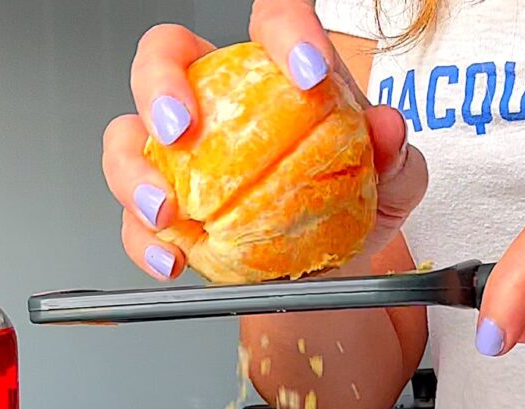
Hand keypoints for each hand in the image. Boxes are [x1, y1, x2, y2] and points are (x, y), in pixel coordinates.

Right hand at [101, 0, 427, 281]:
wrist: (333, 269)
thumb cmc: (353, 206)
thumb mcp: (391, 182)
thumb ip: (396, 155)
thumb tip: (386, 129)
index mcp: (276, 74)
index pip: (271, 19)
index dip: (285, 29)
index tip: (310, 71)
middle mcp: (218, 102)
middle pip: (164, 55)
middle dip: (160, 84)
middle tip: (182, 127)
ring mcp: (183, 158)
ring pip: (127, 137)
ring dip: (133, 171)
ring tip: (165, 209)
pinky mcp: (168, 213)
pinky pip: (135, 222)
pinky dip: (145, 243)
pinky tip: (171, 258)